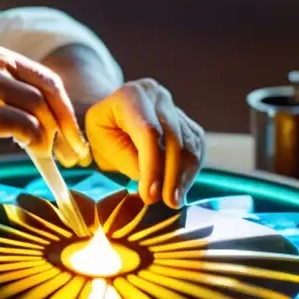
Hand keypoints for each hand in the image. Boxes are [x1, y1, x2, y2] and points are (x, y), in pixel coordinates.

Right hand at [0, 46, 90, 166]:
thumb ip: (7, 93)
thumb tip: (46, 118)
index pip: (47, 79)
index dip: (64, 108)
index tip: (72, 133)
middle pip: (51, 94)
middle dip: (68, 126)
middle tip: (76, 153)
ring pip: (42, 113)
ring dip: (50, 139)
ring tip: (45, 157)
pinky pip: (29, 129)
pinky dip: (37, 145)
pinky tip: (32, 155)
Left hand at [84, 78, 203, 208]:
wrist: (112, 115)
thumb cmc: (102, 131)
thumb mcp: (102, 143)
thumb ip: (127, 159)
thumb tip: (155, 185)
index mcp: (131, 96)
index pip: (149, 132)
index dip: (152, 166)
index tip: (150, 195)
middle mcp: (157, 96)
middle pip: (174, 137)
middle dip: (171, 175)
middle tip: (166, 202)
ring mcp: (174, 107)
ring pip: (189, 144)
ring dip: (184, 177)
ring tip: (174, 200)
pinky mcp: (186, 122)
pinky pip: (197, 148)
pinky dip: (190, 171)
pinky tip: (180, 188)